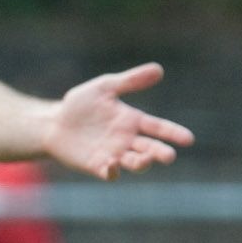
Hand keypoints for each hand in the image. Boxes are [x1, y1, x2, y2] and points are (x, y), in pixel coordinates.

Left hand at [44, 64, 192, 179]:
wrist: (53, 123)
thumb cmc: (79, 104)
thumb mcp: (104, 87)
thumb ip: (130, 81)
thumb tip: (159, 70)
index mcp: (132, 121)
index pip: (158, 128)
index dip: (173, 133)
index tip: (188, 139)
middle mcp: (127, 140)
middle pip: (150, 148)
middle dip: (160, 153)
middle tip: (169, 156)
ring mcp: (113, 154)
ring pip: (134, 163)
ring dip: (141, 163)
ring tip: (144, 159)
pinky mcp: (96, 165)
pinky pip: (109, 172)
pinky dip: (113, 171)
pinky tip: (112, 165)